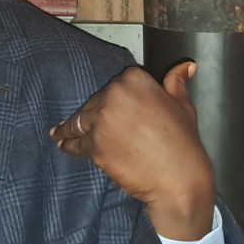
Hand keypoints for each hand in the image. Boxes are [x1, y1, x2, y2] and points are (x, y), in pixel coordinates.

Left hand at [50, 62, 213, 240]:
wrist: (179, 178)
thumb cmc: (184, 143)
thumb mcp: (183, 106)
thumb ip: (175, 83)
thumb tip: (185, 66)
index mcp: (135, 80)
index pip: (115, 86)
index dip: (111, 98)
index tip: (106, 103)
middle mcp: (114, 95)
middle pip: (94, 102)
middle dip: (90, 114)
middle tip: (78, 122)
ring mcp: (102, 121)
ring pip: (80, 122)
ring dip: (68, 128)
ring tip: (57, 132)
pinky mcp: (94, 145)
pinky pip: (76, 143)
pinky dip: (68, 144)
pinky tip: (62, 144)